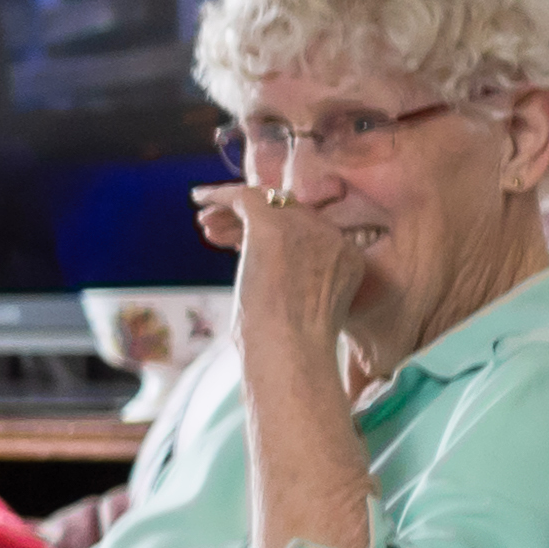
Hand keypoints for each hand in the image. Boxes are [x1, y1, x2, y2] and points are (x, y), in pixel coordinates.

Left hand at [196, 175, 353, 368]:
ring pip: (265, 202)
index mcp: (349, 256)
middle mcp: (332, 236)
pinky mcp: (272, 226)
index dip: (276, 232)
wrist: (291, 352)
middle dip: (252, 218)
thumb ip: (298, 281)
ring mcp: (304, 228)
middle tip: (217, 227)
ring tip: (204, 221)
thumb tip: (266, 275)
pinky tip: (199, 198)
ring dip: (231, 211)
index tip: (244, 244)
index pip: (309, 230)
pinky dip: (219, 194)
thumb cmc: (291, 349)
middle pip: (288, 211)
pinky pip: (243, 196)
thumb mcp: (307, 309)